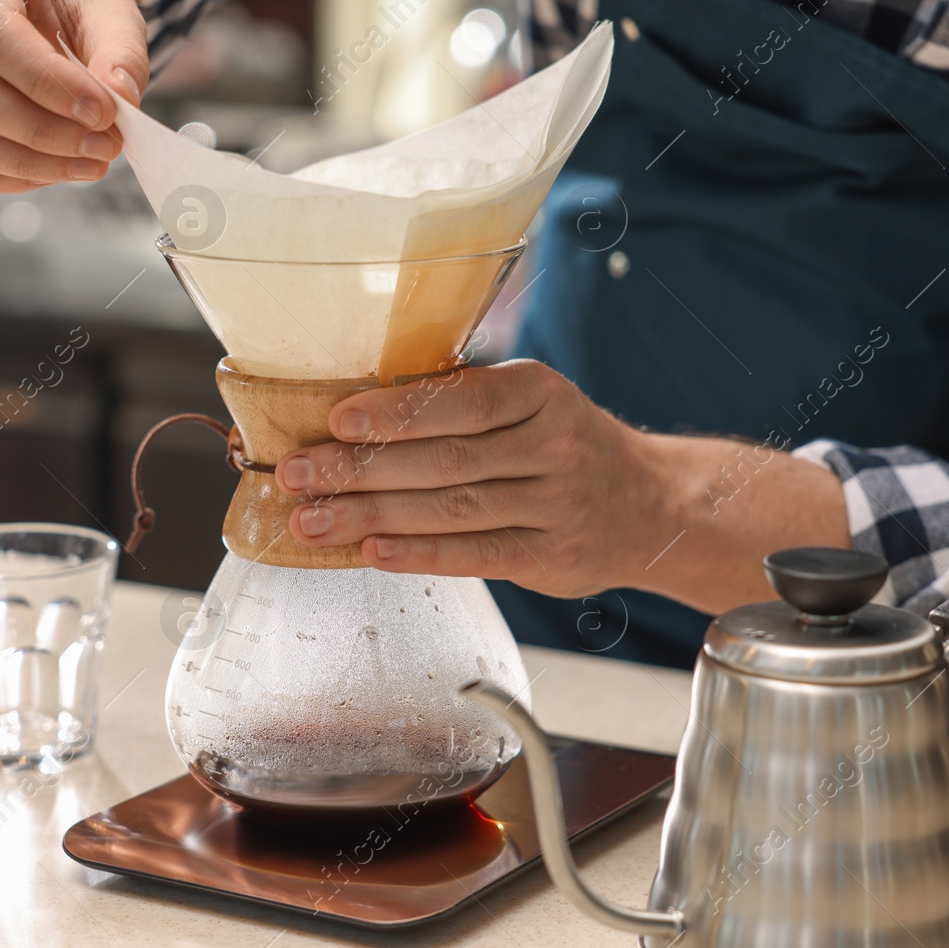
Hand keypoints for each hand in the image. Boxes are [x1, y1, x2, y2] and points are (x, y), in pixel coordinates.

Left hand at [273, 360, 661, 597]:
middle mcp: (553, 446)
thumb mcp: (534, 403)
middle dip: (360, 468)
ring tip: (312, 521)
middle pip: (444, 460)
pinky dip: (419, 554)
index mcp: (540, 391)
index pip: (462, 401)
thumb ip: (464, 404)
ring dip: (372, 515)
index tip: (337, 420)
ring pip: (451, 510)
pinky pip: (475, 556)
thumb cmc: (565, 445)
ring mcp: (556, 505)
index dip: (397, 412)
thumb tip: (357, 416)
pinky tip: (371, 552)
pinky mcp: (549, 556)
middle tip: (297, 474)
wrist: (652, 505)